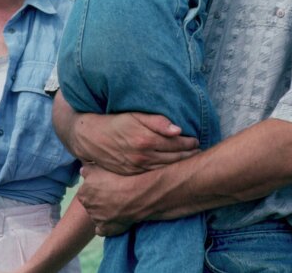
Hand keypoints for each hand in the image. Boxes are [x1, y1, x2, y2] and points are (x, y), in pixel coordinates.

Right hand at [74, 111, 199, 174]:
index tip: (197, 141)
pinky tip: (173, 172)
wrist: (92, 138)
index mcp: (146, 140)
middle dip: (188, 156)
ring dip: (180, 166)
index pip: (175, 143)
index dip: (188, 143)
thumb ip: (157, 122)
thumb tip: (177, 130)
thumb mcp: (135, 116)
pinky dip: (166, 174)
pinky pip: (154, 176)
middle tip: (199, 153)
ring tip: (191, 163)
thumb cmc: (116, 123)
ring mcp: (138, 168)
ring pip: (165, 169)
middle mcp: (143, 156)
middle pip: (173, 158)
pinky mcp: (132, 175)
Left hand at [77, 163, 153, 235]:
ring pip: (97, 216)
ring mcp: (96, 220)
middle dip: (98, 201)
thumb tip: (83, 171)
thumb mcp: (98, 167)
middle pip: (91, 204)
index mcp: (83, 193)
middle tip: (111, 195)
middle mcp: (87, 207)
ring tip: (116, 206)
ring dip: (103, 213)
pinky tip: (113, 221)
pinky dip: (106, 226)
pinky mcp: (105, 229)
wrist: (133, 195)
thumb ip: (87, 170)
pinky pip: (102, 230)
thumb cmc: (116, 178)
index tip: (105, 187)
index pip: (85, 192)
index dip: (95, 189)